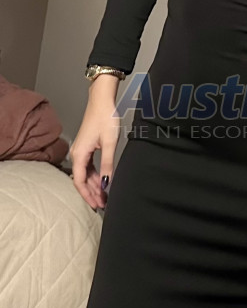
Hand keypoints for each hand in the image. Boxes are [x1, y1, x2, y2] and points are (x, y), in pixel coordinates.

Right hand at [70, 93, 121, 209]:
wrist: (102, 101)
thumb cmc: (105, 119)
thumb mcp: (109, 143)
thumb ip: (107, 164)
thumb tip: (106, 183)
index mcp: (79, 154)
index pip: (79, 181)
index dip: (87, 195)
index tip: (97, 205)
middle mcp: (76, 154)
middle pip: (81, 180)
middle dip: (92, 193)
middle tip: (103, 204)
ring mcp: (80, 151)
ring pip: (85, 174)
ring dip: (94, 186)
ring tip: (104, 196)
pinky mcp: (86, 147)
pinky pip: (88, 167)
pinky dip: (94, 176)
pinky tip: (102, 182)